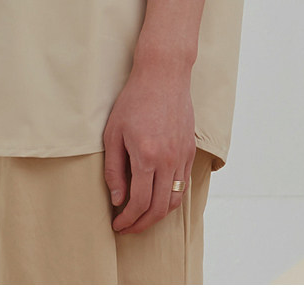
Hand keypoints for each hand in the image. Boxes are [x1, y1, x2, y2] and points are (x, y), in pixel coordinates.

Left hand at [102, 59, 195, 234]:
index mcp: (147, 156)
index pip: (139, 202)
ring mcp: (182, 156)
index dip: (128, 219)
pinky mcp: (190, 150)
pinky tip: (156, 196)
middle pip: (160, 209)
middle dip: (143, 224)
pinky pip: (182, 184)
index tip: (118, 225)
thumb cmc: (134, 100)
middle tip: (128, 227)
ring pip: (175, 200)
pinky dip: (170, 197)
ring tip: (142, 216)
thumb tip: (117, 199)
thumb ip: (114, 169)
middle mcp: (169, 161)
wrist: (163, 76)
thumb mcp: (113, 132)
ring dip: (158, 214)